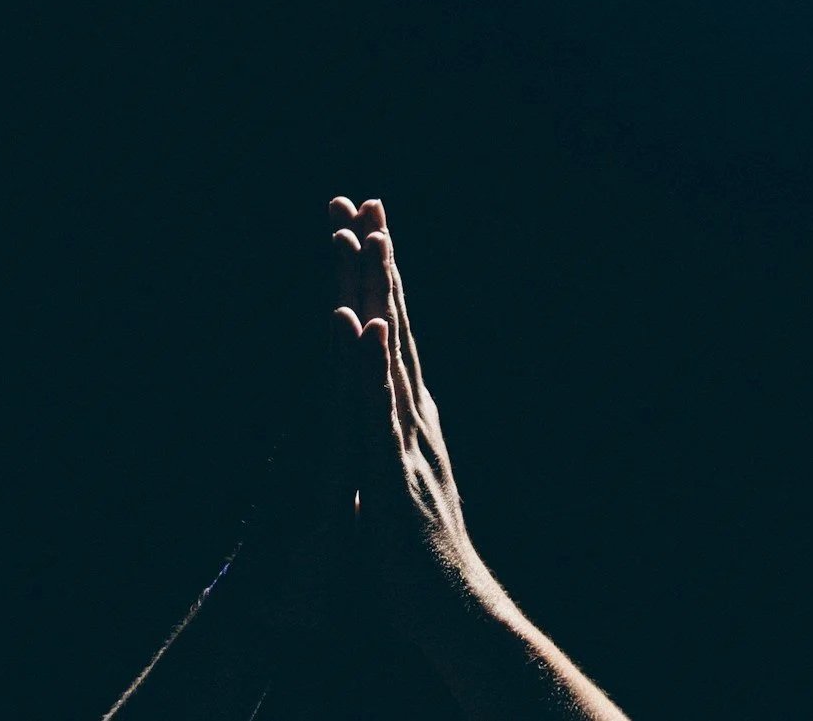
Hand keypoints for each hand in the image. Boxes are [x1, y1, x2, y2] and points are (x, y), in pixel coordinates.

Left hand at [329, 197, 628, 719]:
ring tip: (369, 240)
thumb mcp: (399, 481)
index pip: (393, 333)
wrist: (449, 612)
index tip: (370, 223)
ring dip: (380, 296)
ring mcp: (405, 441)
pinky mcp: (393, 472)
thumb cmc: (420, 555)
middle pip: (394, 327)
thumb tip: (391, 406)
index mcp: (407, 417)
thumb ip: (395, 439)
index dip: (382, 278)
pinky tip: (363, 325)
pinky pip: (378, 411)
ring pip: (389, 356)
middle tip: (368, 201)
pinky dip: (370, 365)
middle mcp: (412, 417)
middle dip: (380, 262)